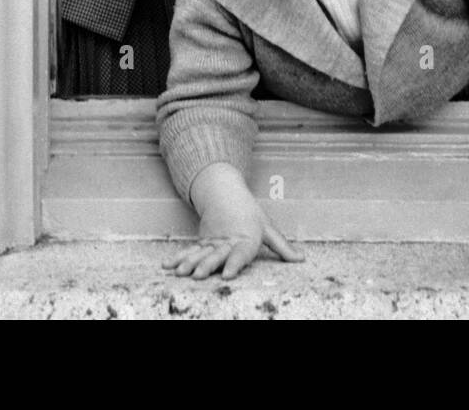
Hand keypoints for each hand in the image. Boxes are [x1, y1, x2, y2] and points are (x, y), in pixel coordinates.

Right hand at [162, 163, 303, 279]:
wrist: (226, 192)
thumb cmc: (251, 214)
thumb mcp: (268, 228)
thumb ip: (282, 246)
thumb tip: (301, 259)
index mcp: (246, 238)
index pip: (241, 253)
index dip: (234, 264)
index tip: (227, 275)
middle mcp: (227, 241)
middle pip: (217, 255)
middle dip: (206, 266)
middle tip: (198, 276)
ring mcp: (212, 241)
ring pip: (200, 253)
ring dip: (189, 263)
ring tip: (179, 273)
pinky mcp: (202, 242)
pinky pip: (190, 251)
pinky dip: (178, 258)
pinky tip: (167, 267)